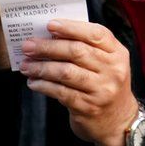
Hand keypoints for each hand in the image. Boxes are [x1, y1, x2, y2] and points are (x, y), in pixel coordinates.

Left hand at [21, 20, 138, 145]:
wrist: (118, 121)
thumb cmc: (106, 85)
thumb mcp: (107, 63)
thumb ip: (89, 48)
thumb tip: (52, 36)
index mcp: (118, 53)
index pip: (97, 34)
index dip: (72, 27)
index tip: (50, 25)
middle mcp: (113, 70)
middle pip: (77, 51)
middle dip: (49, 47)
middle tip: (28, 45)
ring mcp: (102, 89)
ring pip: (66, 72)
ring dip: (42, 67)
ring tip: (26, 65)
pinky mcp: (88, 107)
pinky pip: (60, 92)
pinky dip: (44, 85)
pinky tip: (33, 82)